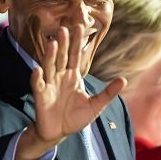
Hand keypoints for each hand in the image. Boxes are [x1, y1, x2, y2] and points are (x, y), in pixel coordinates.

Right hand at [16, 18, 125, 159]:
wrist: (59, 133)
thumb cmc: (75, 118)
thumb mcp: (95, 106)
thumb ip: (108, 93)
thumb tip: (123, 80)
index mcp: (73, 76)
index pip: (75, 56)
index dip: (77, 42)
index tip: (78, 27)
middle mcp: (60, 77)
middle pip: (62, 57)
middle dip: (63, 44)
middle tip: (64, 28)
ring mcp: (49, 85)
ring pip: (49, 67)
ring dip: (50, 56)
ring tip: (52, 43)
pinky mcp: (41, 96)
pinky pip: (38, 85)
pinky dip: (37, 77)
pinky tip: (38, 69)